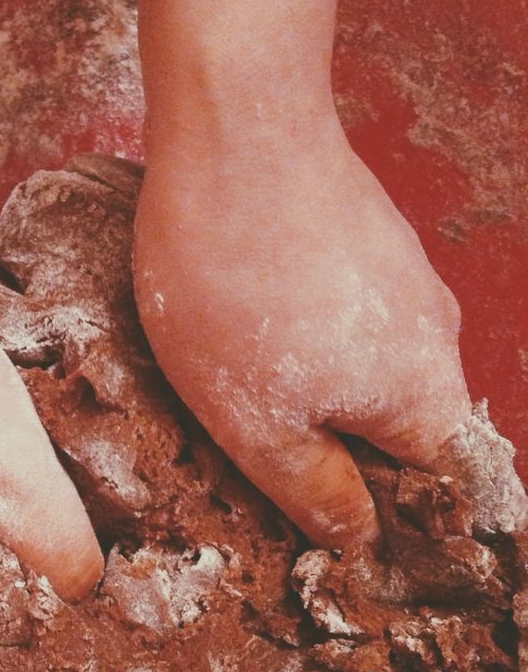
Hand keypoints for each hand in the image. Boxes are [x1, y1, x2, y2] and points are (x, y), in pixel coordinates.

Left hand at [134, 113, 470, 547]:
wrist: (237, 132)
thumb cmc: (236, 285)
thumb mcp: (256, 423)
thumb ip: (314, 490)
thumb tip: (356, 540)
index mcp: (425, 397)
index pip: (436, 489)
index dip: (382, 515)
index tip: (321, 511)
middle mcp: (435, 336)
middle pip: (397, 426)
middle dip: (333, 449)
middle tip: (258, 445)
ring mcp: (404, 279)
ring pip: (365, 366)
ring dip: (310, 386)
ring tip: (240, 375)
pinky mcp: (366, 238)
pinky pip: (344, 313)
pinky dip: (303, 333)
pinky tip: (247, 319)